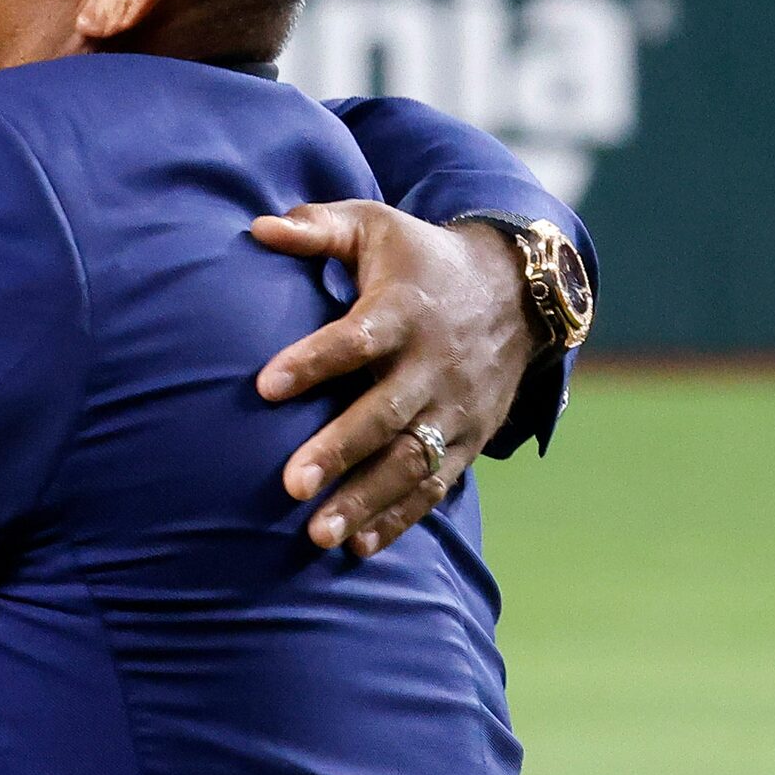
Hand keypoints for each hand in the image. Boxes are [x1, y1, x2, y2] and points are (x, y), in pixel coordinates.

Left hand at [251, 202, 537, 557]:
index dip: (312, 361)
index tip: (265, 386)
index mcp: (405, 311)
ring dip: (366, 501)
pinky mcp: (470, 438)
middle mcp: (434, 364)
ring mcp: (456, 407)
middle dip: (339, 450)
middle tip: (289, 485)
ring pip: (411, 462)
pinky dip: (400, 518)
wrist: (517, 290)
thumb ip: (317, 228)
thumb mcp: (375, 226)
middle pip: (385, 413)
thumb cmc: (419, 258)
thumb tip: (257, 227)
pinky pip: (436, 485)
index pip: (357, 339)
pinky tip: (358, 547)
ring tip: (317, 535)